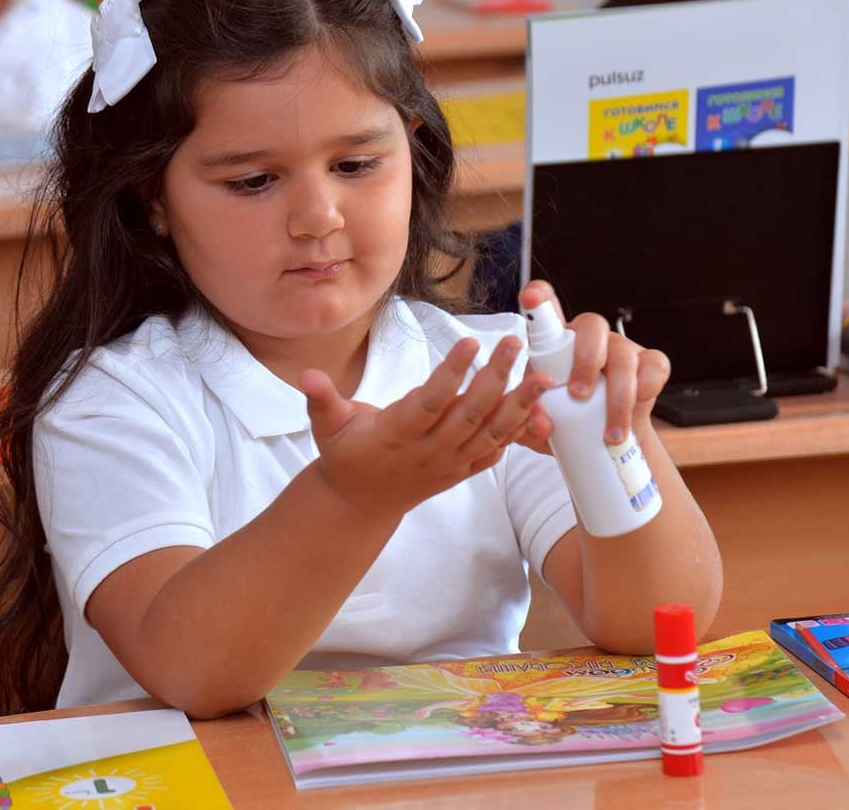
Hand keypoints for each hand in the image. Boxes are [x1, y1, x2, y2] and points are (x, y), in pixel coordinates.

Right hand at [301, 336, 550, 518]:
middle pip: (470, 412)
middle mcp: (429, 450)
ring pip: (491, 433)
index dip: (452, 373)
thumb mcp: (327, 427)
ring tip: (542, 377)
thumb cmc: (345, 456)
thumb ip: (321, 399)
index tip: (471, 342)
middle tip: (513, 344)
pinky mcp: (462, 472)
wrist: (360, 504)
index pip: (430, 400)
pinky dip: (519, 433)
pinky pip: (496, 452)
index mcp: (398, 433)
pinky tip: (540, 409)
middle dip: (496, 377)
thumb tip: (306, 374)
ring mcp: (450, 464)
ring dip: (519, 405)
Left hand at [518, 280, 671, 448]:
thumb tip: (540, 421)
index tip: (530, 298)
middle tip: (578, 394)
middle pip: (591, 325)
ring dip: (618, 395)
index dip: (539, 299)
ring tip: (610, 432)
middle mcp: (591, 340)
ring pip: (623, 353)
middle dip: (586, 360)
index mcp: (558, 346)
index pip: (546, 310)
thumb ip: (532, 423)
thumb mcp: (541, 427)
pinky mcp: (649, 364)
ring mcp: (622, 349)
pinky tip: (637, 408)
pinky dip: (646, 387)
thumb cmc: (568, 424)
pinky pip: (654, 364)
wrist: (607, 442)